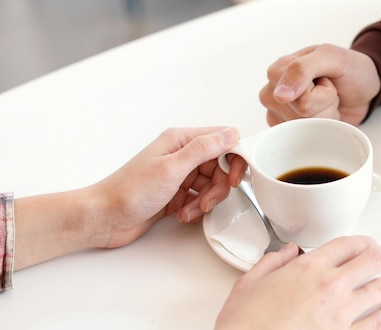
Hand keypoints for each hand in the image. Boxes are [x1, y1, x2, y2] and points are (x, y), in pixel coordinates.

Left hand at [15, 127, 245, 268]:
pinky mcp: (177, 193)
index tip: (234, 178)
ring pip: (212, 184)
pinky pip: (201, 198)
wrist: (105, 218)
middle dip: (219, 186)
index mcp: (181, 140)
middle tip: (207, 200)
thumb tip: (231, 133)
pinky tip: (182, 214)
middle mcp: (182, 155)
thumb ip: (204, 149)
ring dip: (206, 200)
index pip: (223, 140)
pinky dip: (196, 208)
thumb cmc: (129, 191)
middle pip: (220, 166)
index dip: (234, 159)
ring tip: (191, 210)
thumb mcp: (172, 168)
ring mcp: (180, 175)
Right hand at [215, 236, 380, 329]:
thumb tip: (284, 253)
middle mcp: (329, 287)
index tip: (367, 242)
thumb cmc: (246, 324)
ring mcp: (341, 314)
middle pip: (370, 262)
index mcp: (307, 268)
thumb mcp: (249, 284)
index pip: (345, 245)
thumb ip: (271, 263)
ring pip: (380, 290)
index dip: (361, 241)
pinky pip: (378, 323)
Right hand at [259, 44, 380, 125]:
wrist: (363, 88)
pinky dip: (322, 127)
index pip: (298, 97)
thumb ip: (302, 69)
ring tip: (327, 101)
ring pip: (305, 128)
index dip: (321, 91)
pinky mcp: (289, 130)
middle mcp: (272, 93)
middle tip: (328, 91)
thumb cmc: (348, 69)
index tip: (324, 79)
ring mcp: (279, 114)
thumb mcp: (331, 57)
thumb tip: (279, 95)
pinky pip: (305, 137)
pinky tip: (322, 114)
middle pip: (302, 114)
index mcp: (277, 71)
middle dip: (324, 104)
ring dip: (326, 115)